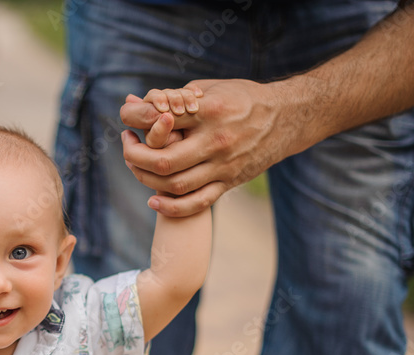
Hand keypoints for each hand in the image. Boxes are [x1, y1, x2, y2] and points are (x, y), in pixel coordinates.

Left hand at [121, 79, 291, 216]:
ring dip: (147, 180)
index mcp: (209, 110)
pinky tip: (153, 201)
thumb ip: (173, 98)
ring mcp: (224, 165)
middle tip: (127, 147)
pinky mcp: (229, 182)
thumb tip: (135, 103)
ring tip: (137, 167)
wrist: (287, 117)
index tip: (126, 120)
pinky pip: (197, 202)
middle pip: (164, 160)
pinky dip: (171, 207)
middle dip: (135, 157)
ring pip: (176, 184)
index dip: (135, 120)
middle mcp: (217, 140)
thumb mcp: (210, 89)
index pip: (160, 118)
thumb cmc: (242, 98)